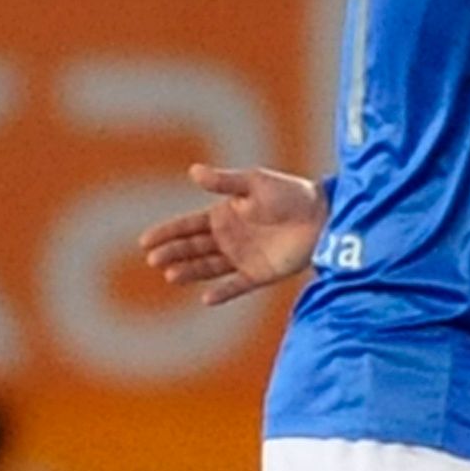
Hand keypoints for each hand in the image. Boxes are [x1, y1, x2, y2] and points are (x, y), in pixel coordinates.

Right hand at [138, 163, 325, 305]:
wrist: (324, 215)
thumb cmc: (291, 193)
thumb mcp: (255, 182)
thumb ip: (225, 181)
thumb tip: (193, 172)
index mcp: (224, 214)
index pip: (188, 226)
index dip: (167, 233)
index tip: (145, 241)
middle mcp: (229, 238)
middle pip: (193, 248)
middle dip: (173, 253)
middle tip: (154, 259)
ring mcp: (243, 257)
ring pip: (209, 267)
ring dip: (190, 271)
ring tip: (171, 275)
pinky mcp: (260, 274)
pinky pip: (237, 286)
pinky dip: (223, 292)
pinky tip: (207, 298)